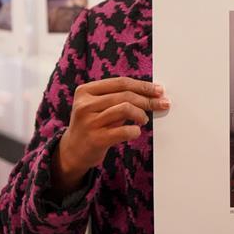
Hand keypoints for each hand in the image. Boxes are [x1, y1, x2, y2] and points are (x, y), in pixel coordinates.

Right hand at [52, 77, 169, 193]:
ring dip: (141, 113)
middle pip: (125, 95)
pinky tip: (136, 131)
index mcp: (85, 91)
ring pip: (125, 108)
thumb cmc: (92, 125)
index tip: (159, 90)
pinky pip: (123, 131)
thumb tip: (151, 92)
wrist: (72, 151)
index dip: (143, 85)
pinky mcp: (96, 139)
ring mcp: (89, 122)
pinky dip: (135, 130)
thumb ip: (117, 97)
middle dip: (147, 99)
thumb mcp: (97, 106)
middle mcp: (85, 105)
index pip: (121, 83)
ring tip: (144, 119)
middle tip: (161, 104)